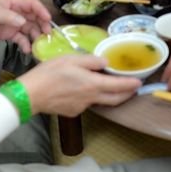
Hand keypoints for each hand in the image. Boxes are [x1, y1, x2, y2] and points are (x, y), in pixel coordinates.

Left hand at [0, 0, 51, 51]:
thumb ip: (9, 16)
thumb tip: (24, 22)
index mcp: (14, 3)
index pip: (32, 4)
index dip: (41, 11)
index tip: (48, 20)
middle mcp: (17, 13)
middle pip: (35, 17)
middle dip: (42, 25)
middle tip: (47, 35)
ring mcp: (14, 24)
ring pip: (30, 29)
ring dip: (35, 36)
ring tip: (39, 45)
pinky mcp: (9, 34)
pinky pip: (21, 39)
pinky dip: (26, 44)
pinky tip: (27, 50)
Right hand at [18, 55, 140, 115]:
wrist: (31, 94)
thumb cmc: (49, 73)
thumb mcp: (70, 59)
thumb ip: (90, 61)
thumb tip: (105, 62)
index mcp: (92, 84)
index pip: (119, 86)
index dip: (131, 85)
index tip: (140, 83)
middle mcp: (91, 98)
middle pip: (115, 99)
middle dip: (126, 94)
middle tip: (133, 88)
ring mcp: (82, 107)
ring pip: (100, 101)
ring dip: (108, 95)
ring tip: (109, 86)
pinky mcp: (73, 112)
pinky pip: (86, 103)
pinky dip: (91, 97)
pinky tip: (83, 89)